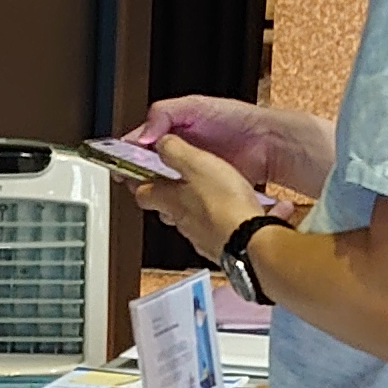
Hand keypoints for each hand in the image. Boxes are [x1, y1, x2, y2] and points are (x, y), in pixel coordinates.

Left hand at [129, 132, 267, 265]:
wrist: (249, 240)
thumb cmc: (223, 203)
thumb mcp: (196, 163)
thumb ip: (174, 151)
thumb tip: (160, 143)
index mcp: (168, 199)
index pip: (141, 191)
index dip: (138, 179)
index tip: (138, 169)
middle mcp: (179, 220)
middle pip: (161, 206)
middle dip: (164, 192)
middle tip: (171, 177)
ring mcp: (198, 235)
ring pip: (185, 217)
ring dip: (189, 205)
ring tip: (202, 191)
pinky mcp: (218, 244)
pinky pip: (208, 229)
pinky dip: (211, 218)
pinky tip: (224, 210)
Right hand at [130, 93, 331, 197]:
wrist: (267, 143)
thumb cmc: (237, 120)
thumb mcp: (195, 106)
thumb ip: (164, 115)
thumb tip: (142, 136)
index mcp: (171, 130)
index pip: (138, 144)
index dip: (126, 154)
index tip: (119, 164)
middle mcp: (178, 152)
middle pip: (146, 168)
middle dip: (139, 177)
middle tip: (135, 182)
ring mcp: (190, 173)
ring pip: (162, 187)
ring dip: (156, 192)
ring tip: (155, 193)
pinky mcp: (203, 190)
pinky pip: (182, 200)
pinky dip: (176, 203)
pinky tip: (176, 202)